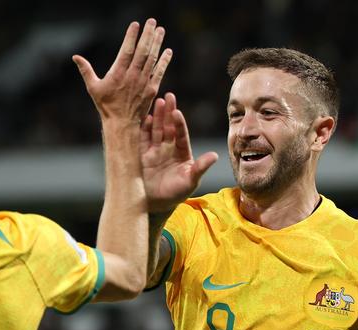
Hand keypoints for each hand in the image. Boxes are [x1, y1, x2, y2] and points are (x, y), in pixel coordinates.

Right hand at [73, 19, 171, 121]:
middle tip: (152, 21)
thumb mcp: (93, 88)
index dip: (131, 36)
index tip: (135, 24)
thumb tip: (75, 57)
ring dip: (157, 43)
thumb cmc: (106, 106)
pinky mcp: (151, 89)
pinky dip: (164, 61)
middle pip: (142, 51)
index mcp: (118, 73)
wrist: (121, 124)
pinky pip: (159, 72)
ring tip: (161, 30)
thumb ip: (86, 70)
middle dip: (148, 35)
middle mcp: (132, 76)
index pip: (126, 50)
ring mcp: (143, 82)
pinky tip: (168, 51)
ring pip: (152, 59)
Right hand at [141, 92, 217, 213]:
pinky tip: (144, 118)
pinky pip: (142, 140)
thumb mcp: (191, 180)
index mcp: (181, 152)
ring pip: (155, 130)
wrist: (156, 205)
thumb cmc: (176, 193)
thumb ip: (201, 167)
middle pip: (168, 127)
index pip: (181, 134)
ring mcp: (154, 151)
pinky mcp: (141, 156)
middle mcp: (167, 148)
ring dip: (156, 117)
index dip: (179, 123)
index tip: (177, 112)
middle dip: (168, 112)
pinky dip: (142, 130)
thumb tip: (215, 156)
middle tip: (168, 96)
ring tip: (157, 102)